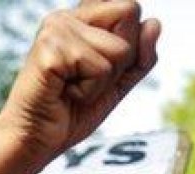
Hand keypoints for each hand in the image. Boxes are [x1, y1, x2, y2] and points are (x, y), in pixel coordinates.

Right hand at [0, 1, 160, 161]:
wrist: (38, 140)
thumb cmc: (72, 112)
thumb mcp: (118, 83)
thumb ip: (140, 56)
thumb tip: (155, 22)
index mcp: (82, 17)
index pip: (130, 9)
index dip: (130, 46)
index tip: (96, 70)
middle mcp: (68, 15)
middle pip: (130, 14)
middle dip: (120, 60)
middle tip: (86, 80)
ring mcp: (57, 28)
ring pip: (119, 48)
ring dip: (103, 82)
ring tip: (73, 88)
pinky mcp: (51, 47)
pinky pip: (101, 68)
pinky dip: (89, 92)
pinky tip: (64, 93)